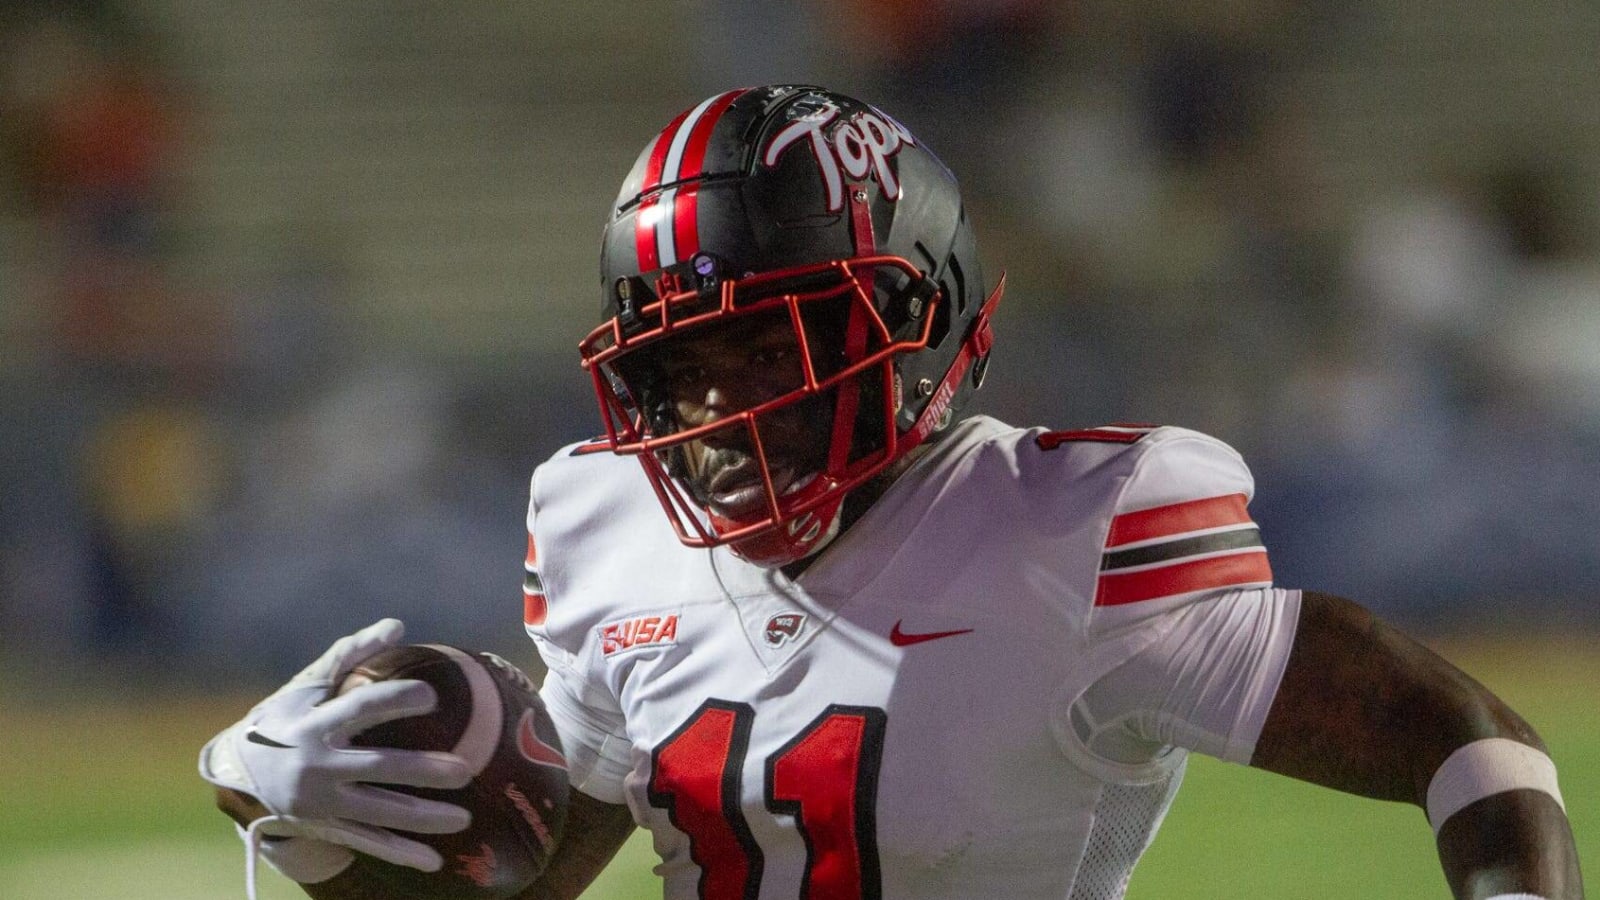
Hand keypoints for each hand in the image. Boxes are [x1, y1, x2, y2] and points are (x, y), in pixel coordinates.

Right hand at [199, 619, 472, 876]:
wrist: (237, 773)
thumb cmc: (284, 717)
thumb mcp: (307, 685)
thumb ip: (350, 653)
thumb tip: (397, 625)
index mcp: (313, 725)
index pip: (359, 710)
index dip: (394, 701)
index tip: (431, 695)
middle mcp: (317, 766)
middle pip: (377, 768)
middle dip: (421, 771)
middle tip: (465, 770)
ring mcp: (322, 802)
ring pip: (379, 812)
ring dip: (423, 818)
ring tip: (465, 818)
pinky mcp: (326, 826)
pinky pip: (368, 842)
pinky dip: (401, 853)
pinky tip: (435, 860)